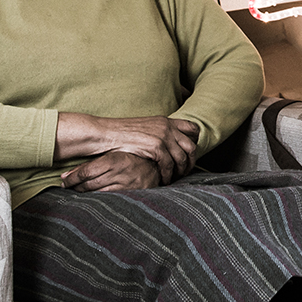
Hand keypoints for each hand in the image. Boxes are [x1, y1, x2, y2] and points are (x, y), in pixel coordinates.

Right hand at [55, 114, 199, 184]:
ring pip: (182, 157)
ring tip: (174, 178)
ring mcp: (163, 136)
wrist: (105, 133)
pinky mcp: (156, 146)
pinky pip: (169, 165)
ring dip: (180, 171)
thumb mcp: (145, 129)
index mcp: (166, 120)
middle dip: (191, 161)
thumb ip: (159, 133)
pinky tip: (164, 180)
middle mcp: (167, 126)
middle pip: (192, 145)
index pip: (193, 128)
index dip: (195, 142)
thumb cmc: (122, 134)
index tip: (190, 154)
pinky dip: (168, 175)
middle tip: (185, 171)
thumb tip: (169, 145)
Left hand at [62, 151, 159, 191]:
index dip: (72, 178)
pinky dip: (98, 200)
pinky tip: (93, 199)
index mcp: (114, 159)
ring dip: (85, 194)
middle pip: (90, 183)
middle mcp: (120, 172)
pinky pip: (110, 200)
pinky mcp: (132, 194)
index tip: (64, 181)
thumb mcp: (113, 156)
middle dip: (76, 187)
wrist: (157, 168)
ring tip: (78, 192)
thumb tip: (65, 176)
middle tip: (68, 187)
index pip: (86, 171)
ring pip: (98, 193)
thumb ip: (91, 164)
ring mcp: (127, 184)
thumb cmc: (131, 160)